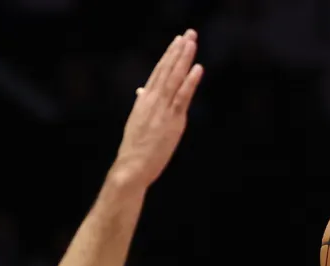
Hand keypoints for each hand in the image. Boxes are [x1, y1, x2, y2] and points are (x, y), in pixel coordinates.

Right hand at [109, 31, 204, 189]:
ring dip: (183, 59)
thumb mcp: (137, 121)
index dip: (169, 55)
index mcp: (145, 100)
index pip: (158, 72)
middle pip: (166, 70)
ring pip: (174, 79)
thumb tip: (141, 91)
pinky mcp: (172, 121)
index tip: (177, 41)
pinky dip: (190, 82)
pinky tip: (197, 68)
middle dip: (178, 51)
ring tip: (191, 43)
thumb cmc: (135, 148)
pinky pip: (182, 97)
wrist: (131, 167)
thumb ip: (142, 104)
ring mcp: (162, 110)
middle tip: (189, 34)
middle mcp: (152, 100)